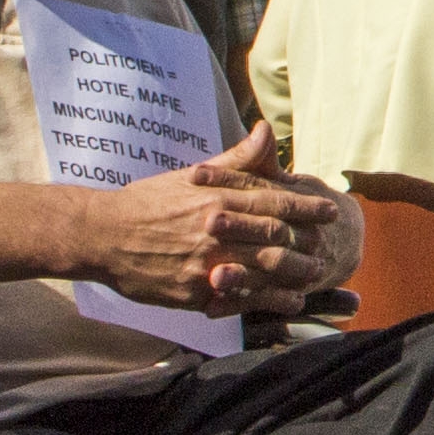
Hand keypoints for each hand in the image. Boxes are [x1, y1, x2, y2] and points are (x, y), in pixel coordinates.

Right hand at [73, 136, 343, 313]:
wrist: (102, 234)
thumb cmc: (148, 202)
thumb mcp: (192, 176)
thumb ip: (236, 160)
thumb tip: (266, 131)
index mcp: (217, 198)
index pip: (274, 202)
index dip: (307, 208)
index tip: (331, 211)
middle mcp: (215, 230)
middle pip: (274, 237)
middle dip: (307, 244)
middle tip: (331, 248)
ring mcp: (204, 262)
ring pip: (261, 269)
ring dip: (293, 274)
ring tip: (316, 276)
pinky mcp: (193, 291)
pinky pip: (238, 298)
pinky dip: (266, 301)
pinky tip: (288, 303)